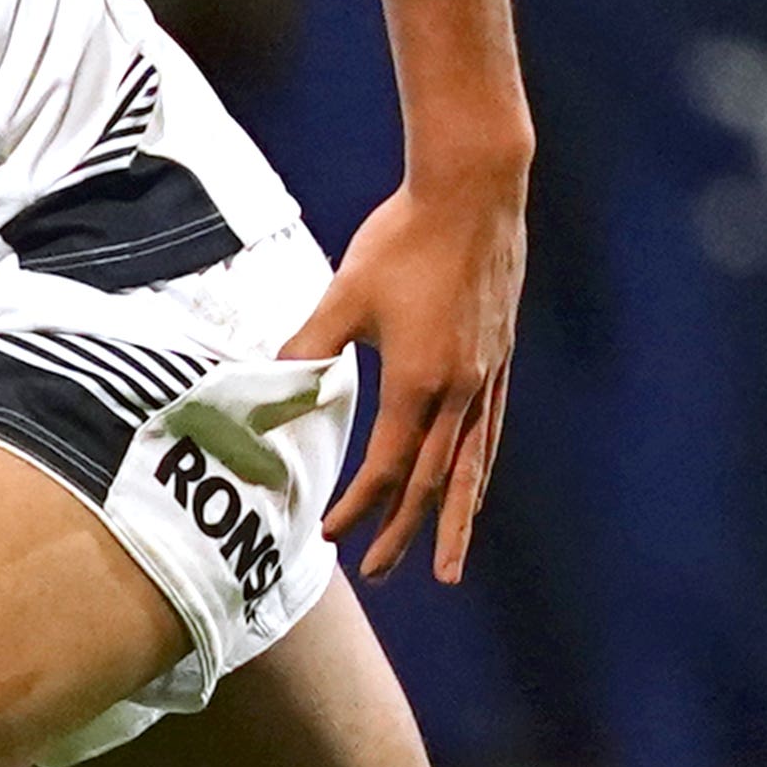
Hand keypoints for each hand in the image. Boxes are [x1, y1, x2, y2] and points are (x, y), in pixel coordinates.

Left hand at [282, 145, 528, 583]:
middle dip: (406, 534)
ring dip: (456, 520)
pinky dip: (478, 470)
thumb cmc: (404, 238)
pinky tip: (474, 484)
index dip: (361, 508)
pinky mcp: (500, 358)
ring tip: (449, 565)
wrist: (474, 190)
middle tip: (386, 576)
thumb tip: (266, 384)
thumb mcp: (344, 294)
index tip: (334, 537)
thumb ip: (307, 346)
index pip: (389, 467)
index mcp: (421, 382)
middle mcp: (462, 391)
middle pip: (435, 483)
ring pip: (472, 467)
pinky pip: (491, 432)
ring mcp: (488, 377)